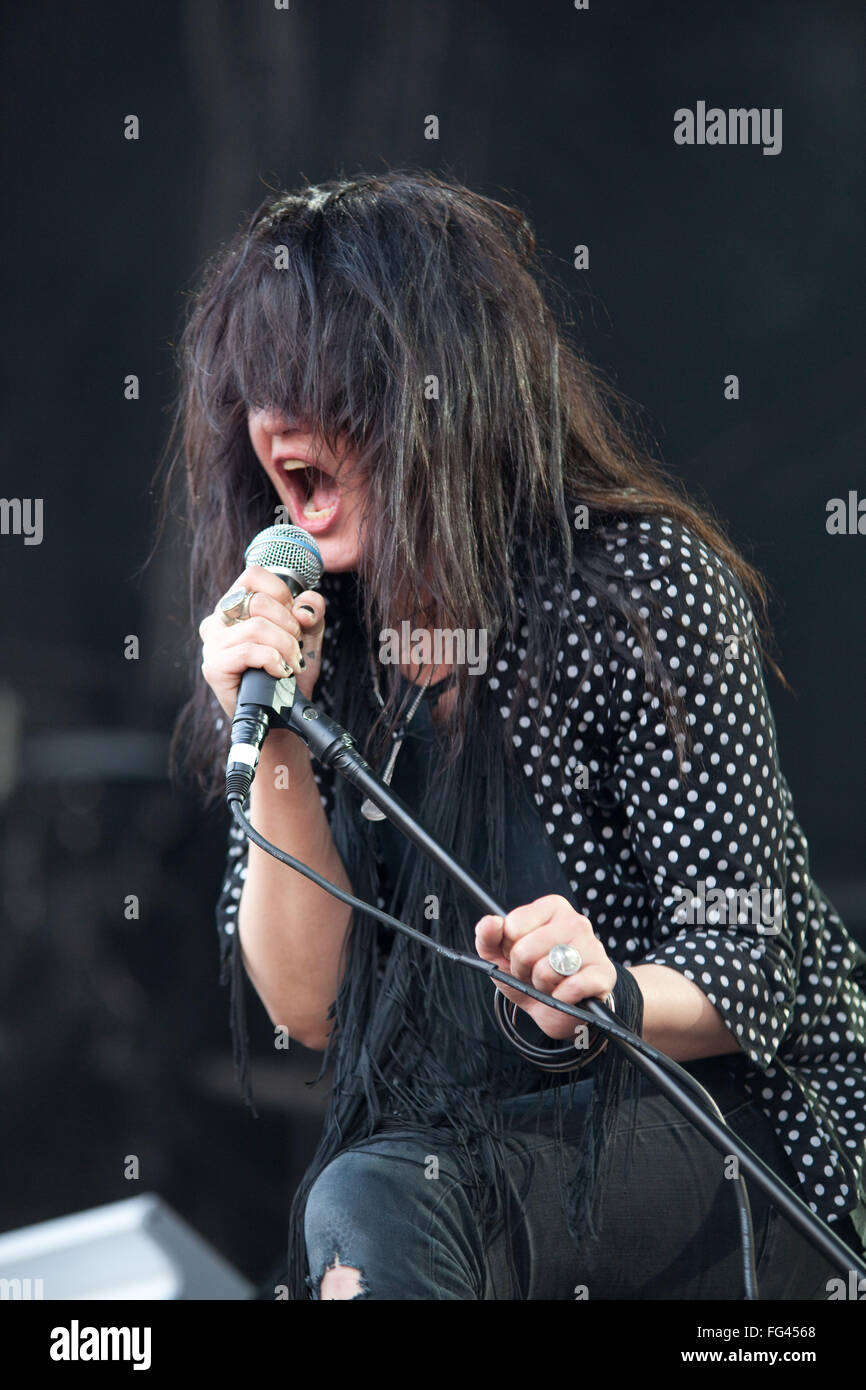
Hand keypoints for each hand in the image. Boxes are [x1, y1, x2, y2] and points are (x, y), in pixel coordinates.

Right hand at [199, 565, 326, 718]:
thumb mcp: (307, 635)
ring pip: (257, 627)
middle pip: (259, 601)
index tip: (294, 619)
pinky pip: (250, 651)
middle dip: (289, 626)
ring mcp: (213, 643)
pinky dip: (273, 661)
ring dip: (285, 647)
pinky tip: (279, 672)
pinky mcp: (214, 666)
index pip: (254, 575)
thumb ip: (311, 611)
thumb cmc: (288, 673)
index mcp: (236, 606)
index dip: (282, 594)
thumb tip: (304, 607)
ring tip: (291, 664)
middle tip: (295, 648)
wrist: (282, 714)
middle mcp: (219, 620)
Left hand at [474, 895, 616, 1040]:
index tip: (518, 954)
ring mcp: (593, 946)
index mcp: (552, 908)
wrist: (555, 1009)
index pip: (513, 925)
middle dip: (523, 970)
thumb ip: (487, 935)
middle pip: (526, 949)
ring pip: (547, 970)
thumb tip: (491, 923)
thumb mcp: (499, 955)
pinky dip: (560, 998)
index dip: (509, 948)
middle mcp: (575, 921)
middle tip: (532, 973)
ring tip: (549, 983)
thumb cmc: (527, 975)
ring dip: (542, 985)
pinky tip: (564, 994)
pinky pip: (572, 987)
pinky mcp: (604, 974)